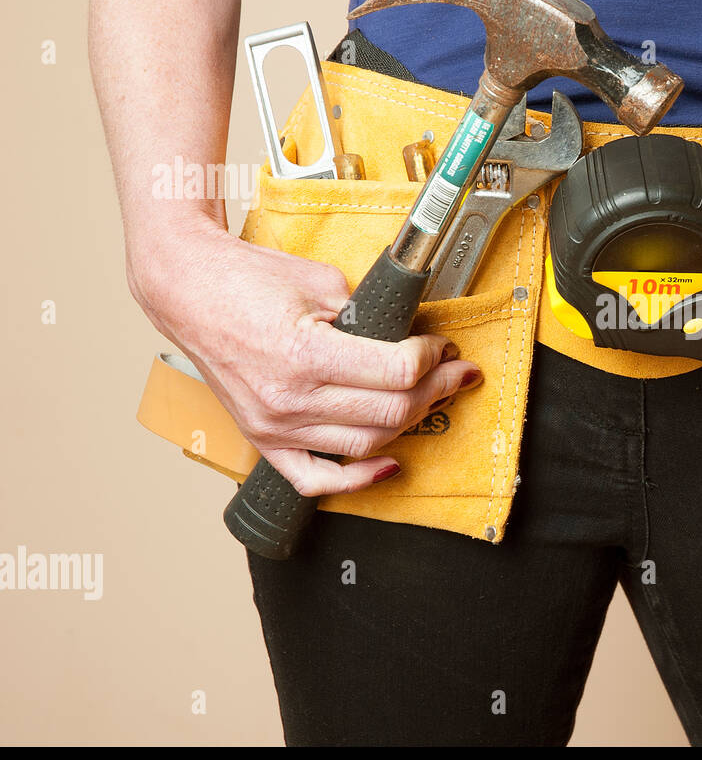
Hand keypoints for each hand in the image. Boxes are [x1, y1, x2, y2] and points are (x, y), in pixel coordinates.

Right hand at [129, 222, 481, 496]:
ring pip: (365, 445)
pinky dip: (356, 479)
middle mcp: (290, 399)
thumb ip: (367, 314)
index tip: (444, 349)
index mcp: (305, 354)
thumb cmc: (246, 279)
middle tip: (455, 373)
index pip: (397, 372)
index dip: (433, 360)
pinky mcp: (263, 439)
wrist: (187, 291)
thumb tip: (410, 336)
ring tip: (429, 400)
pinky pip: (314, 479)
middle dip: (435, 390)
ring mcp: (275, 426)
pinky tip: (387, 463)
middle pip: (390, 412)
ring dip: (408, 424)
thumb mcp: (320, 281)